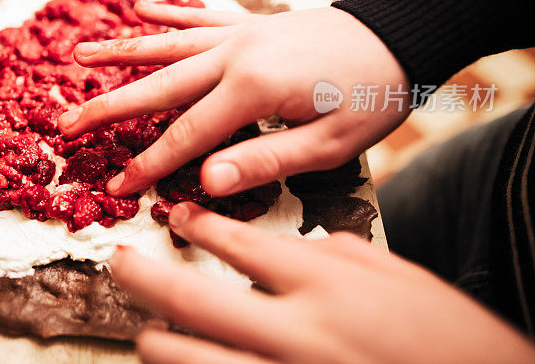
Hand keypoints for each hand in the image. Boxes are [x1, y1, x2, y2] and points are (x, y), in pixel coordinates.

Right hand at [58, 2, 409, 196]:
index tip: (115, 186)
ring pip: (166, 44)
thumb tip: (204, 182)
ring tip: (78, 55)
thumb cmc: (372, 95)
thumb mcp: (330, 144)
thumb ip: (264, 162)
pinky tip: (141, 9)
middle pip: (156, 85)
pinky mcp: (250, 23)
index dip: (147, 165)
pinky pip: (199, 17)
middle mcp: (233, 55)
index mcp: (251, 89)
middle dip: (106, 107)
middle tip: (64, 123)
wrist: (399, 35)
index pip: (185, 136)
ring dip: (119, 51)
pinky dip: (168, 14)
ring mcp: (239, 33)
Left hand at [110, 203, 534, 363]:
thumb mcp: (395, 277)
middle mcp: (291, 329)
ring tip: (152, 330)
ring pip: (181, 354)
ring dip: (158, 338)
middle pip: (185, 294)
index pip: (236, 242)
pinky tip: (184, 361)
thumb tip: (294, 247)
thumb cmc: (445, 338)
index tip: (179, 216)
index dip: (197, 224)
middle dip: (139, 273)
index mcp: (321, 282)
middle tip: (121, 261)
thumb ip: (334, 255)